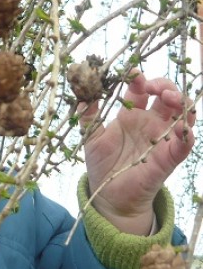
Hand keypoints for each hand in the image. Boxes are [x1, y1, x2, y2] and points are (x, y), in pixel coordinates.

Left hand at [81, 72, 194, 234]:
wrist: (108, 194)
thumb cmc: (101, 163)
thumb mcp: (90, 136)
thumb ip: (88, 116)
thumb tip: (83, 95)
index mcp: (130, 114)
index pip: (140, 89)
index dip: (138, 79)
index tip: (132, 74)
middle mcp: (149, 122)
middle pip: (166, 95)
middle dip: (164, 85)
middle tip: (153, 88)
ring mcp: (161, 138)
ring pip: (183, 114)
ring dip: (182, 103)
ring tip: (171, 99)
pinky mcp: (168, 157)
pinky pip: (184, 143)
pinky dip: (187, 133)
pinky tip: (182, 127)